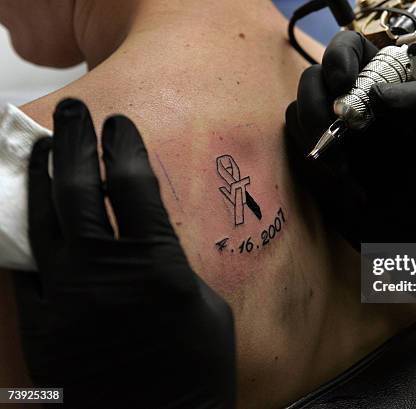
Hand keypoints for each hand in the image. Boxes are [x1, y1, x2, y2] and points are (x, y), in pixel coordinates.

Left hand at [13, 99, 234, 408]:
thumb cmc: (198, 371)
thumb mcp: (206, 307)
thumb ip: (172, 265)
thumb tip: (145, 241)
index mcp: (156, 267)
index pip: (133, 186)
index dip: (124, 147)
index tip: (120, 124)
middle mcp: (104, 273)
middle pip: (78, 190)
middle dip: (75, 142)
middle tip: (77, 113)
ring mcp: (65, 298)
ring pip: (42, 220)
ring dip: (41, 176)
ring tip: (43, 146)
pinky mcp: (41, 324)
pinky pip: (24, 266)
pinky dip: (26, 232)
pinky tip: (28, 212)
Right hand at [286, 31, 415, 249]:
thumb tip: (375, 93)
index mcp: (382, 85)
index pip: (349, 48)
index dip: (339, 56)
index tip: (345, 83)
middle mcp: (351, 103)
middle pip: (312, 79)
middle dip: (317, 106)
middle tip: (335, 134)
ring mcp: (329, 132)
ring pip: (296, 112)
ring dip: (315, 139)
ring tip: (345, 173)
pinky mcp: (314, 160)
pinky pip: (294, 146)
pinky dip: (314, 164)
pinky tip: (346, 187)